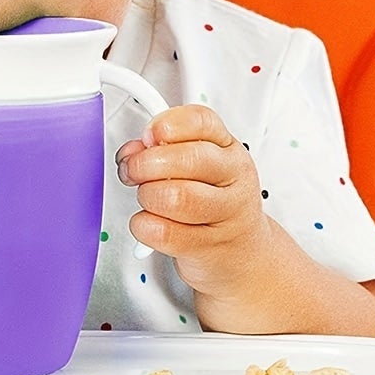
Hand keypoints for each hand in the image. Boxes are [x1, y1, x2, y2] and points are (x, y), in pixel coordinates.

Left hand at [115, 105, 267, 307]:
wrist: (242, 253)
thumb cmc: (212, 202)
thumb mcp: (197, 167)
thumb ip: (164, 149)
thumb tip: (133, 150)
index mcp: (228, 148)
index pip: (201, 121)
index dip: (167, 124)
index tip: (148, 135)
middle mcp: (233, 177)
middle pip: (187, 159)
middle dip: (145, 164)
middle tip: (132, 171)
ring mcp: (226, 213)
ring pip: (175, 197)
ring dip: (147, 197)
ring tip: (147, 199)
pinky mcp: (209, 246)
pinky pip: (163, 233)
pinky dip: (144, 226)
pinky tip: (149, 223)